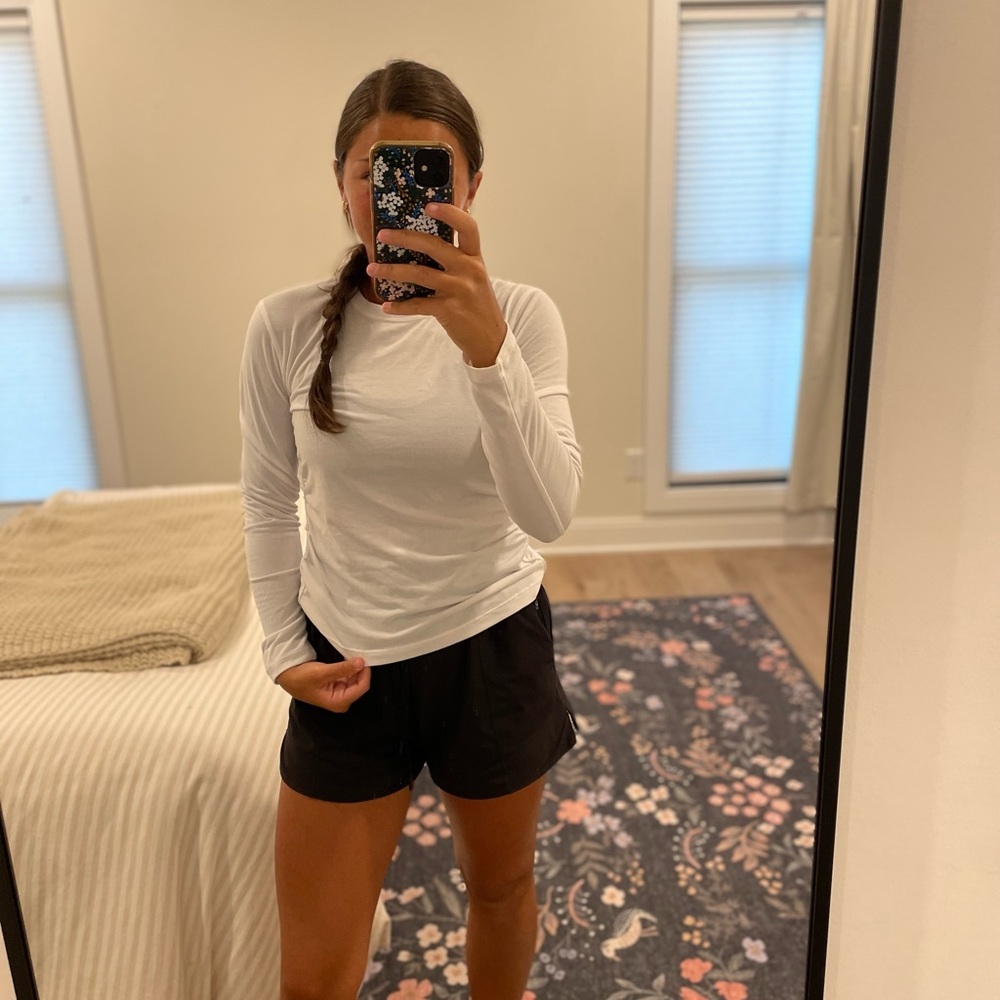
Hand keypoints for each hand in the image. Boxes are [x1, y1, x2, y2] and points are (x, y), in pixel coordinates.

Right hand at [276, 656, 370, 712]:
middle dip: (360, 670)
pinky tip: (347, 660)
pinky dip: (349, 668)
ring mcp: (340, 693)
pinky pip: (349, 676)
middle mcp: (342, 700)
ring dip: (355, 668)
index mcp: (339, 702)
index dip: (364, 672)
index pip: (361, 687)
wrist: (288, 677)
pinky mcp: (337, 686)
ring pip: (355, 679)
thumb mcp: (322, 672)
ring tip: (351, 656)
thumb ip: (343, 669)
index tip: (363, 658)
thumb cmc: (301, 678)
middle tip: (357, 655)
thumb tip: (361, 662)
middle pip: (360, 683)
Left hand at [366, 202, 506, 367]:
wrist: (490, 338)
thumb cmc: (476, 304)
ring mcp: (460, 290)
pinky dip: (401, 306)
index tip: (428, 205)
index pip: (468, 226)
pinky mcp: (450, 310)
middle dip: (404, 238)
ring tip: (372, 269)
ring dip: (392, 271)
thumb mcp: (473, 276)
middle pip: (434, 245)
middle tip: (382, 235)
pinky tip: (387, 306)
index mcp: (474, 257)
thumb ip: (455, 259)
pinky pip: (419, 304)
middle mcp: (469, 269)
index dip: (450, 213)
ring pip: (420, 274)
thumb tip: (421, 242)